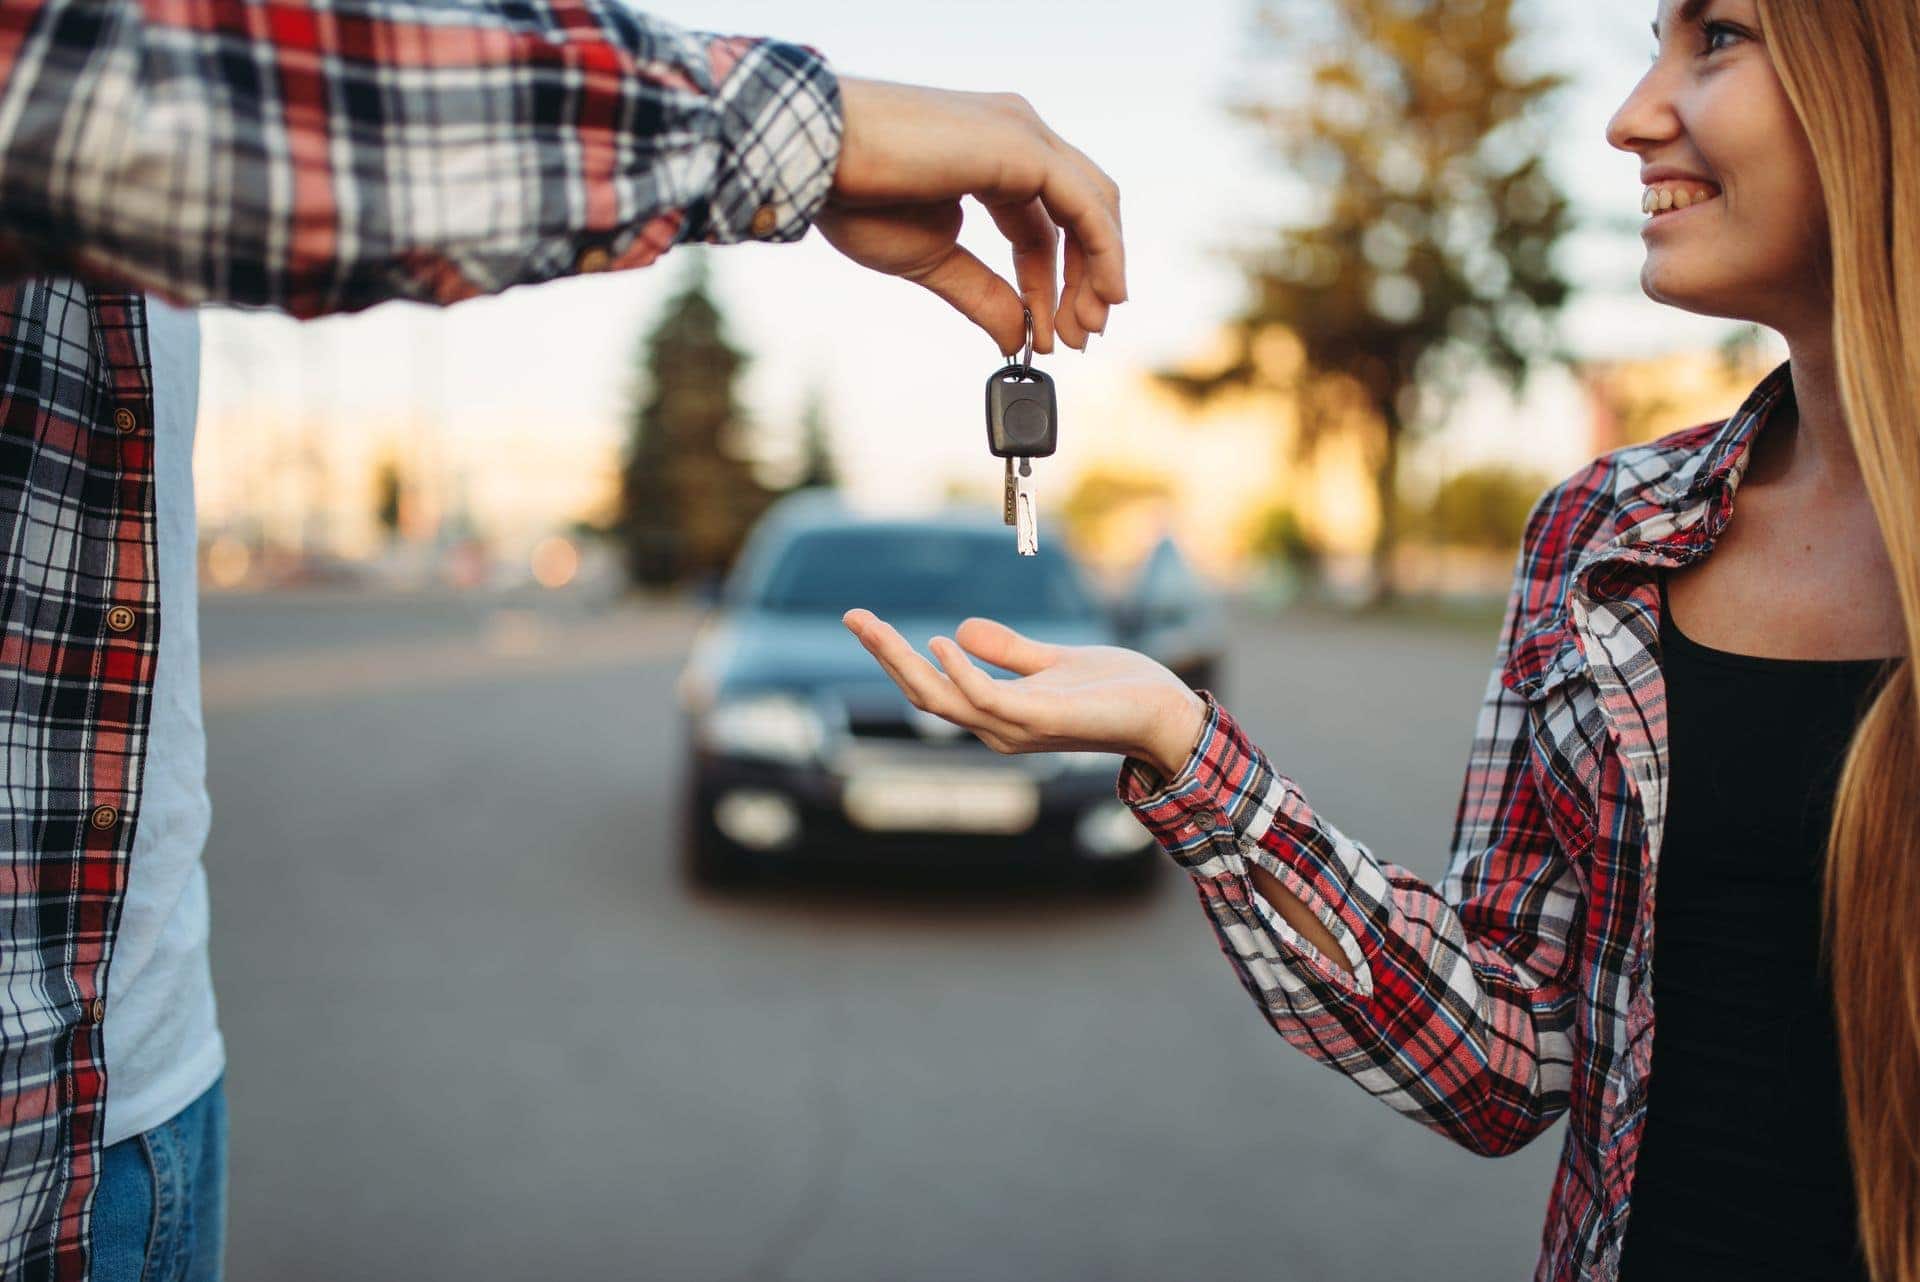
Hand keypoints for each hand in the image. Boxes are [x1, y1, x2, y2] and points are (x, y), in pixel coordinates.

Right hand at [819, 77, 1126, 356]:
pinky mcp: (1022, 144)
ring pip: (1093, 206)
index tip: (1051, 334)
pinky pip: (1085, 204)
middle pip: (1080, 213)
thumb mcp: (932, 260)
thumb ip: (982, 296)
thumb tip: (1017, 340)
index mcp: (993, 154)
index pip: (1046, 224)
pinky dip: (1103, 252)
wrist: (819, 160)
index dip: (1052, 283)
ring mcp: (1022, 132)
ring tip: (1087, 328)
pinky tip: (1103, 295)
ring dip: (1099, 273)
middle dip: (1086, 280)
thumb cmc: (855, 197)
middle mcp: (1017, 133)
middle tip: (1081, 337)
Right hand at [841, 609, 1205, 778]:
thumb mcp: (1054, 662)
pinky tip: (940, 641)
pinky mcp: (1041, 720)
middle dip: (884, 655)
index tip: (863, 621)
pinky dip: (960, 672)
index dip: (895, 656)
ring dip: (904, 660)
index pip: (932, 686)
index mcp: (999, 713)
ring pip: (943, 698)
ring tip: (873, 625)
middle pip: (923, 693)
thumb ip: (1010, 651)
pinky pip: (987, 699)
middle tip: (851, 616)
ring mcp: (1017, 728)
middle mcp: (999, 728)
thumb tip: (958, 630)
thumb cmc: (1118, 691)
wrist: (1167, 714)